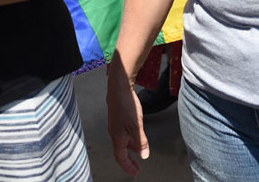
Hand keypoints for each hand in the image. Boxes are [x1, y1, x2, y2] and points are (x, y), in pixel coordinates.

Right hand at [106, 58, 149, 175]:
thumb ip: (140, 141)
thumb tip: (143, 155)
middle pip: (121, 151)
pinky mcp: (118, 117)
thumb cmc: (126, 104)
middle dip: (129, 160)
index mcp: (117, 137)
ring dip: (131, 148)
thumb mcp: (136, 125)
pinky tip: (137, 134)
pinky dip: (130, 138)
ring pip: (123, 141)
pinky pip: (123, 133)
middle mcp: (114, 132)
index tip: (135, 173)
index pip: (120, 157)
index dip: (128, 167)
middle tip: (137, 167)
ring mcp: (115, 124)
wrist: (119, 85)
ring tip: (140, 151)